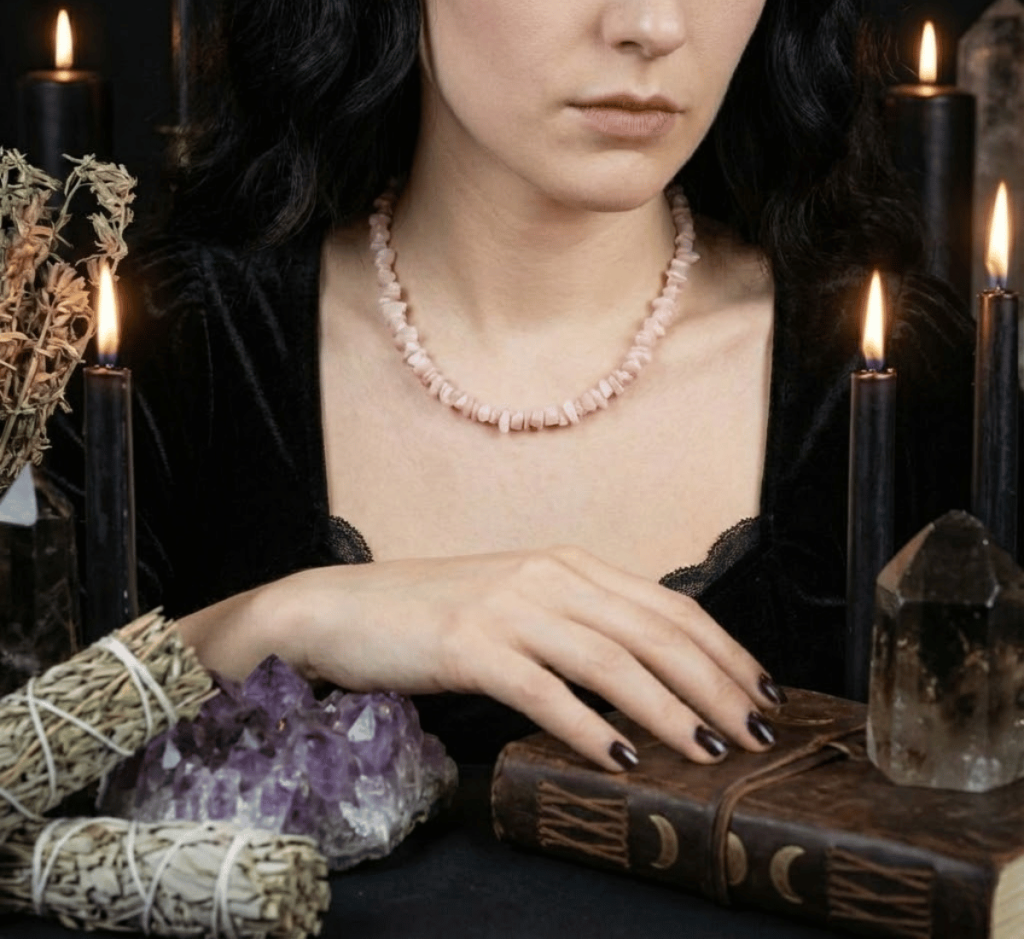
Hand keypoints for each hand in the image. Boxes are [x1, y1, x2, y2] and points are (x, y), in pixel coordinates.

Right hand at [181, 546, 783, 771]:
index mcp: (567, 564)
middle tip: (759, 732)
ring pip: (610, 659)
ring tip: (709, 752)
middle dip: (716, 684)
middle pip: (653, 631)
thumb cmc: (434, 613)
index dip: (723, 649)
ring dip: (668, 708)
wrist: (344, 607)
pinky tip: (619, 758)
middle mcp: (547, 576)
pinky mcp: (468, 645)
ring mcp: (508, 607)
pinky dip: (588, 725)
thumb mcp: (519, 603)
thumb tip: (646, 674)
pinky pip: (542, 688)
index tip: (762, 691)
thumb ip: (577, 622)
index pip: (667, 604)